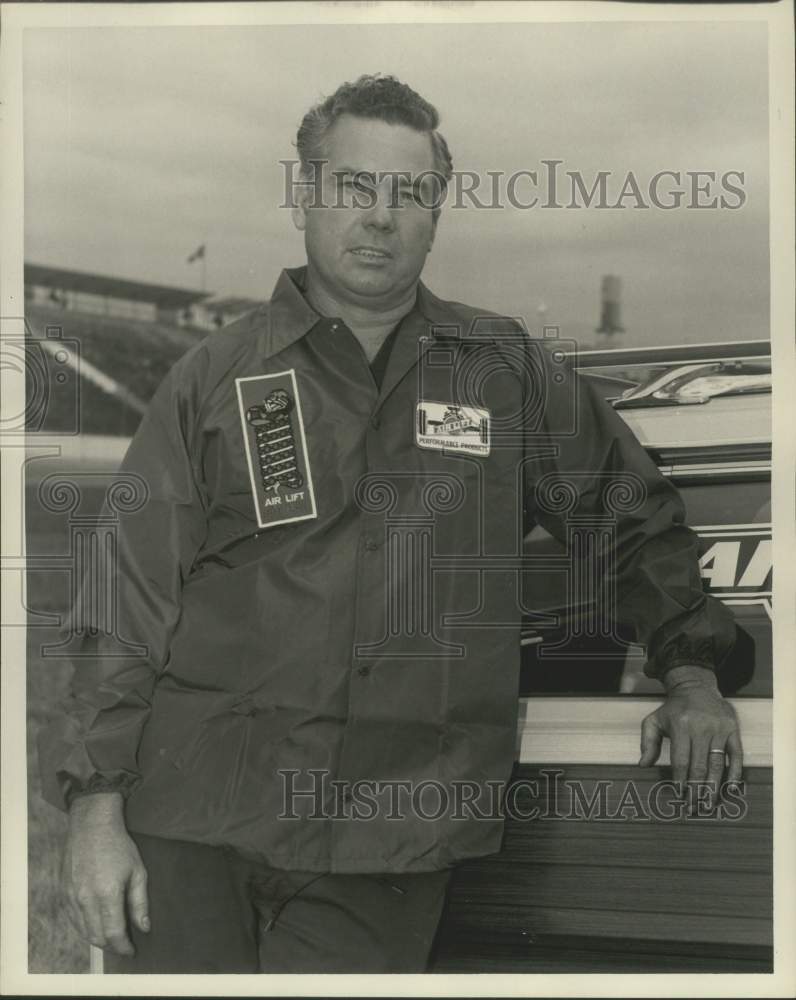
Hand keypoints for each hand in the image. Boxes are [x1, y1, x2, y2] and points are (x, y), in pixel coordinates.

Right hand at [62, 792, 149, 955]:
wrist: (91, 826)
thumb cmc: (119, 846)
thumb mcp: (137, 871)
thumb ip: (140, 902)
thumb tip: (144, 928)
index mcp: (107, 893)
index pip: (113, 933)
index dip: (123, 946)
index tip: (132, 951)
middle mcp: (85, 898)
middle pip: (96, 937)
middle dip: (111, 946)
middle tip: (123, 945)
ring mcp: (71, 897)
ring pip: (82, 932)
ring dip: (97, 939)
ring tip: (111, 938)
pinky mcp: (63, 893)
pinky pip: (72, 921)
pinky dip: (84, 929)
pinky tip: (95, 926)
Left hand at [638, 665, 742, 806]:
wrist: (696, 688)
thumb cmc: (673, 710)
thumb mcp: (654, 720)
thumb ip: (647, 742)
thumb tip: (643, 765)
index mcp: (681, 726)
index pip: (681, 760)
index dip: (681, 780)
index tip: (679, 795)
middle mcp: (701, 728)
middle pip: (699, 766)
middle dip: (696, 790)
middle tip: (692, 808)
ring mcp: (719, 730)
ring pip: (718, 765)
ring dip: (713, 788)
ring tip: (708, 805)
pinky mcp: (733, 731)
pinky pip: (736, 756)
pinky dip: (735, 774)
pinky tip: (731, 790)